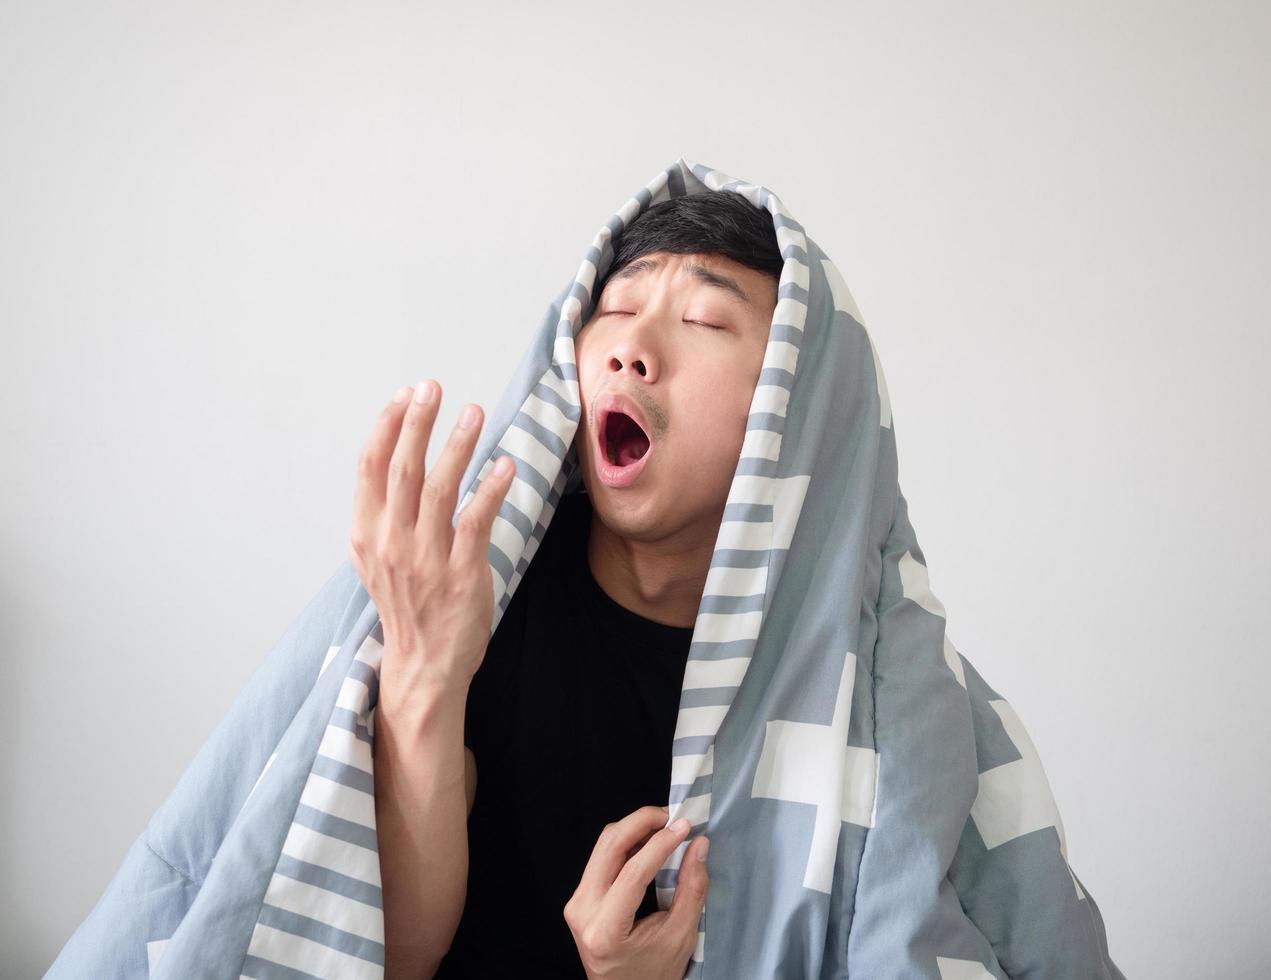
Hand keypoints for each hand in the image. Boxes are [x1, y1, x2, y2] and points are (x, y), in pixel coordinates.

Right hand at [349, 380, 516, 709]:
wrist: (422, 665)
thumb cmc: (406, 606)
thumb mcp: (377, 559)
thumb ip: (382, 515)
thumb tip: (393, 460)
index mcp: (367, 535)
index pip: (369, 468)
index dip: (386, 426)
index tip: (405, 395)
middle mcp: (392, 542)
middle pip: (402, 469)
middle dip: (417, 422)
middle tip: (433, 387)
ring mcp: (426, 559)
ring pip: (439, 489)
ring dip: (458, 445)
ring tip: (474, 412)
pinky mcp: (460, 574)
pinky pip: (476, 521)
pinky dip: (491, 489)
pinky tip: (505, 465)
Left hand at [563, 805, 710, 979]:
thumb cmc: (656, 973)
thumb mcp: (680, 937)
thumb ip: (691, 889)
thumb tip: (698, 844)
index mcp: (604, 929)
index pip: (633, 872)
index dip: (660, 844)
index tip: (685, 826)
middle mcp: (582, 911)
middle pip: (609, 846)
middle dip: (642, 822)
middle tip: (672, 816)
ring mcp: (576, 903)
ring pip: (603, 846)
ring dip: (634, 828)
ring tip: (664, 827)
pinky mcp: (579, 898)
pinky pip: (601, 858)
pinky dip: (626, 843)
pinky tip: (648, 842)